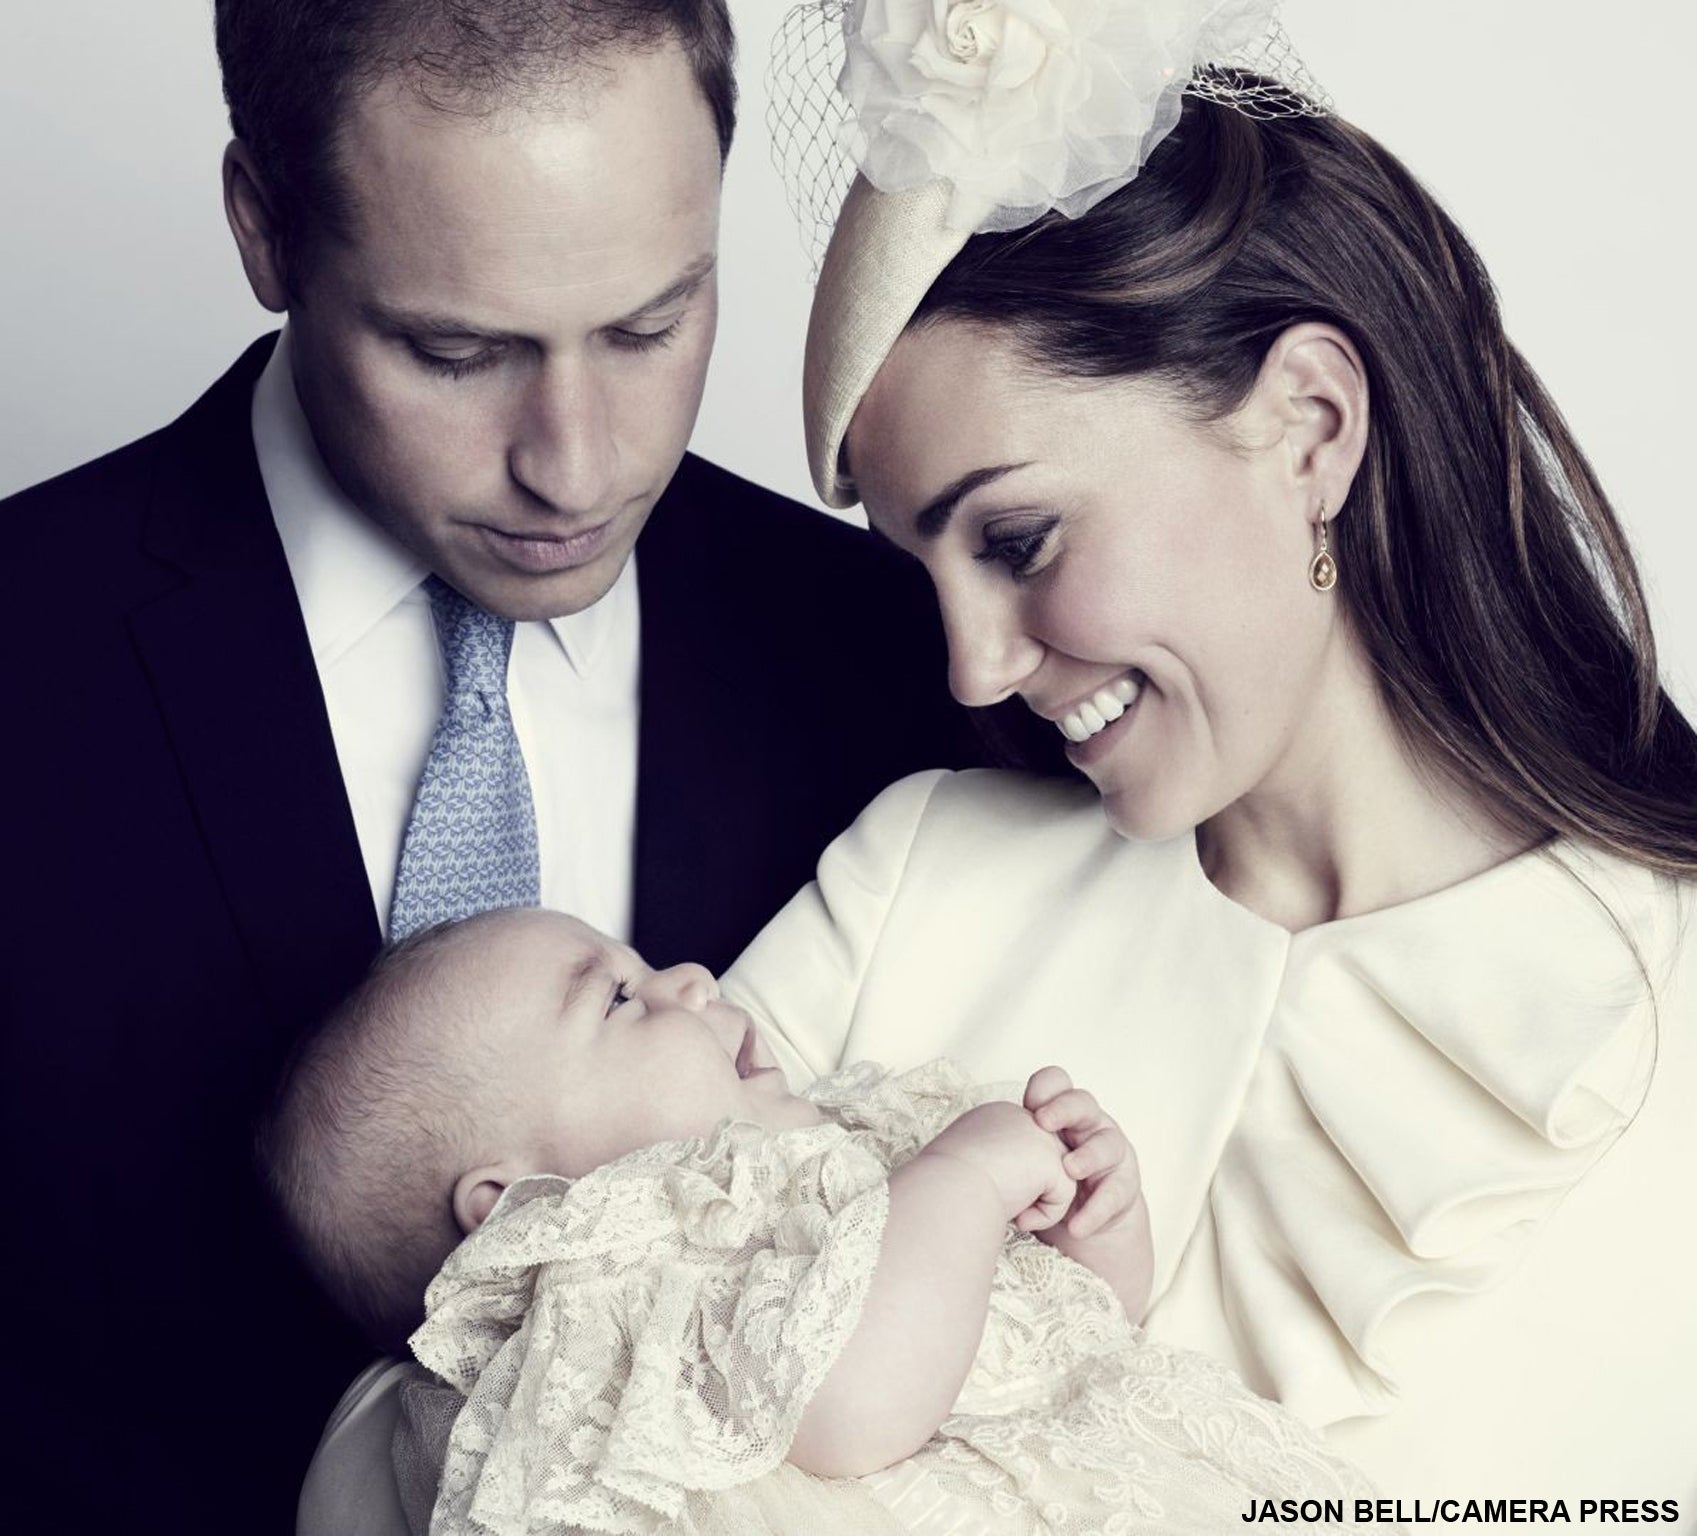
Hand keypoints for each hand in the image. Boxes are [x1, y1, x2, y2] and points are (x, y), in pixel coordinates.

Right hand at [919, 1100, 1075, 1231]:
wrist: (943, 1193)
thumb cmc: (942, 1188)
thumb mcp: (965, 1165)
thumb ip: (991, 1162)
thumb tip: (1010, 1184)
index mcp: (994, 1117)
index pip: (1017, 1152)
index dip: (1001, 1179)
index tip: (975, 1188)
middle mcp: (1019, 1117)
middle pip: (1038, 1164)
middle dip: (1022, 1190)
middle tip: (989, 1199)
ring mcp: (1038, 1133)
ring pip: (1054, 1179)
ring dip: (1033, 1203)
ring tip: (1001, 1205)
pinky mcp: (1052, 1157)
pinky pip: (1064, 1195)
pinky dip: (1044, 1215)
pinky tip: (1018, 1214)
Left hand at [1023, 1067, 1152, 1318]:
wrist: (1084, 1215)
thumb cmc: (1045, 1176)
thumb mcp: (1028, 1158)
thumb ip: (1008, 1151)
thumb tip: (964, 1161)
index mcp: (1062, 1111)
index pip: (1057, 1084)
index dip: (1045, 1088)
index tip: (1026, 1103)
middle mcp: (1089, 1125)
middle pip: (1083, 1103)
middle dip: (1064, 1108)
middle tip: (1042, 1122)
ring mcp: (1110, 1152)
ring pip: (1107, 1143)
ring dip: (1087, 1156)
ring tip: (1068, 1170)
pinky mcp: (1124, 1185)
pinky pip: (1114, 1194)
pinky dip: (1094, 1211)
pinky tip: (1077, 1227)